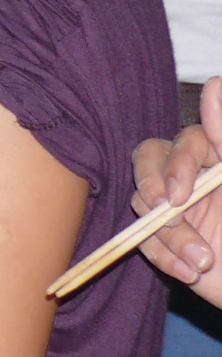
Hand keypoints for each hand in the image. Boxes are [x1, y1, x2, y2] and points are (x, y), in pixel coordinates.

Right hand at [134, 77, 221, 301]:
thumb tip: (215, 83)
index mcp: (220, 159)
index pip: (184, 142)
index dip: (176, 165)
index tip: (178, 197)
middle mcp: (196, 179)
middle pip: (149, 162)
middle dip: (152, 191)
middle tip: (168, 215)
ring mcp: (179, 209)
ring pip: (143, 206)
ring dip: (168, 237)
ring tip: (202, 263)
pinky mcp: (166, 241)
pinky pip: (143, 240)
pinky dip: (163, 258)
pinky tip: (192, 273)